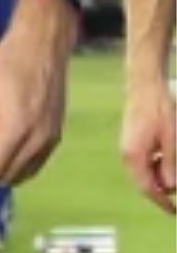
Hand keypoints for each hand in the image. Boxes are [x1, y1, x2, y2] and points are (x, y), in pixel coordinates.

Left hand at [0, 0, 74, 185]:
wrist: (42, 47)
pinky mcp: (57, 135)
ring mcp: (51, 140)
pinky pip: (37, 163)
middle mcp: (38, 141)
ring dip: (5, 168)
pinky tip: (8, 147)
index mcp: (16, 129)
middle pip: (10, 176)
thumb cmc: (6, 64)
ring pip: (25, 173)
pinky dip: (20, 163)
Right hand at [121, 79, 176, 212]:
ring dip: (160, 176)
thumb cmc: (159, 110)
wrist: (144, 87)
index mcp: (134, 156)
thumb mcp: (171, 139)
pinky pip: (143, 162)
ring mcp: (127, 147)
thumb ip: (170, 165)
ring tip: (175, 168)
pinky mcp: (131, 142)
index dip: (162, 202)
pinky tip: (166, 155)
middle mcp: (127, 154)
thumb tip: (170, 187)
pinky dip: (156, 165)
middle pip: (144, 183)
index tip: (173, 212)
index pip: (147, 188)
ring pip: (144, 173)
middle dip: (162, 189)